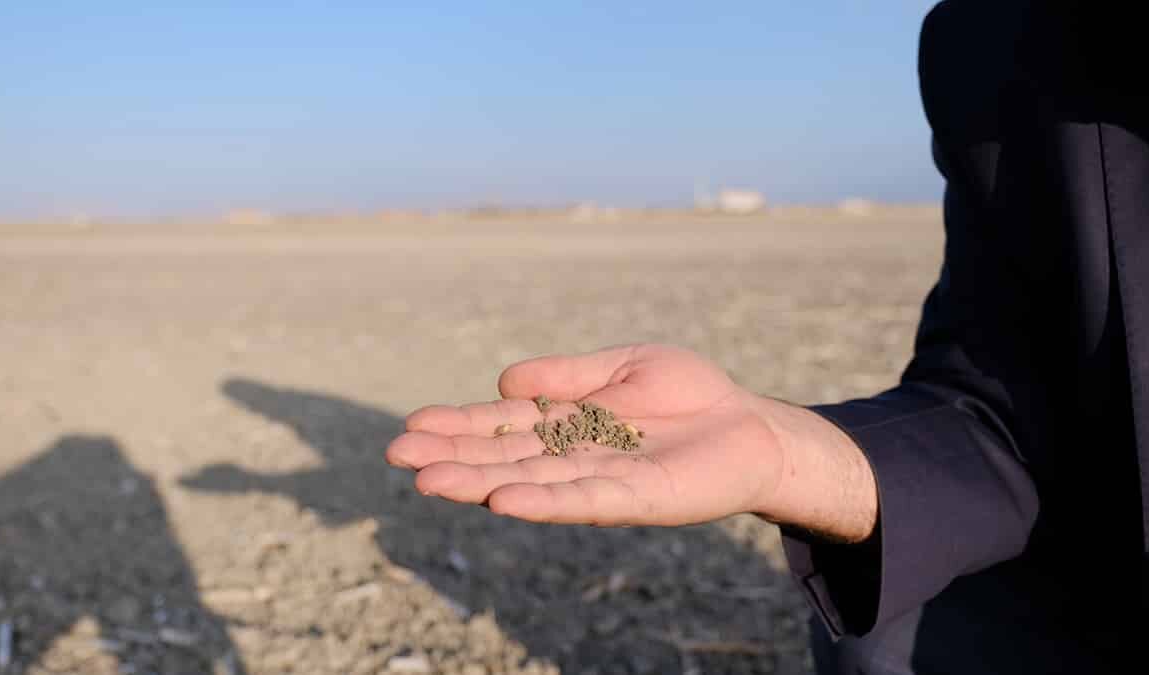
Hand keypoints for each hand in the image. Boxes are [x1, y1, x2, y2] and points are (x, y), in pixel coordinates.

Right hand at [386, 344, 876, 539]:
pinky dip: (545, 501)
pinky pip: (585, 500)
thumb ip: (566, 375)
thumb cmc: (688, 394)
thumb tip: (503, 385)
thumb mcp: (620, 366)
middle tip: (398, 456)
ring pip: (531, 482)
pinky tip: (505, 500)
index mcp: (565, 423)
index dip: (457, 426)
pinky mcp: (638, 499)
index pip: (501, 426)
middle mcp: (573, 457)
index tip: (411, 426)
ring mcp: (601, 480)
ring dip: (481, 482)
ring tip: (432, 481)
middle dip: (451, 457)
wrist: (750, 427)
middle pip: (503, 457)